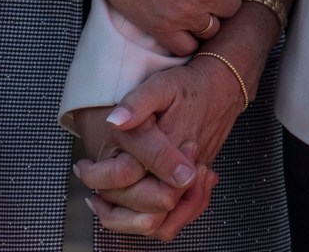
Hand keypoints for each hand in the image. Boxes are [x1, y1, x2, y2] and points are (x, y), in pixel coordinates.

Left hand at [75, 56, 245, 243]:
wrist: (225, 87)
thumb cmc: (192, 86)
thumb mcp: (162, 85)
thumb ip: (137, 102)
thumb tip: (114, 121)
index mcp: (170, 146)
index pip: (134, 178)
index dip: (102, 179)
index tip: (84, 168)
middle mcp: (185, 168)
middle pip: (149, 209)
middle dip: (114, 208)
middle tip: (93, 196)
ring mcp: (194, 179)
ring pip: (165, 222)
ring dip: (134, 221)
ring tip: (109, 208)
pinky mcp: (198, 181)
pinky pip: (180, 216)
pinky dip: (159, 221)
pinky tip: (138, 210)